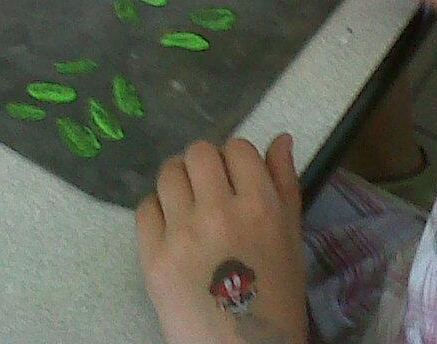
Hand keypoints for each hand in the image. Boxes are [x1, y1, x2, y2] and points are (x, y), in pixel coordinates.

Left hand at [137, 138, 308, 343]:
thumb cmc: (276, 298)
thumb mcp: (291, 240)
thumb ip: (285, 184)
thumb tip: (279, 138)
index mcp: (260, 207)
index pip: (237, 148)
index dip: (236, 160)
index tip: (235, 180)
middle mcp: (219, 212)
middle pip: (198, 153)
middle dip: (204, 166)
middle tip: (209, 191)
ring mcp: (182, 234)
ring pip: (168, 174)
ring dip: (178, 183)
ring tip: (187, 207)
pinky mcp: (153, 257)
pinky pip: (145, 208)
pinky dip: (157, 212)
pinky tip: (171, 230)